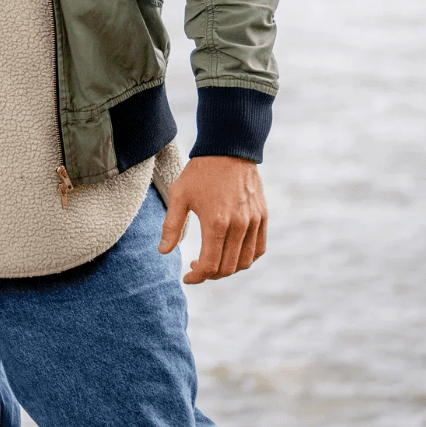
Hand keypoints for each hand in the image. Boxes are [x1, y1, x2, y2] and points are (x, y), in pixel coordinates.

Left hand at [159, 155, 266, 283]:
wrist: (229, 148)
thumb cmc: (201, 172)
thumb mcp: (179, 195)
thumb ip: (171, 226)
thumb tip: (163, 252)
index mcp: (216, 223)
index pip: (210, 265)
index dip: (197, 277)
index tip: (187, 277)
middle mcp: (238, 226)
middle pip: (227, 268)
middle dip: (210, 275)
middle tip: (196, 268)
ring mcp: (253, 222)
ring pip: (244, 262)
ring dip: (228, 269)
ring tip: (213, 261)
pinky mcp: (262, 217)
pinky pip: (258, 249)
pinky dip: (246, 259)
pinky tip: (231, 253)